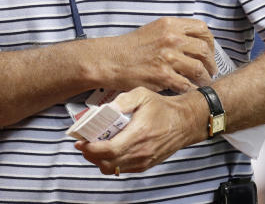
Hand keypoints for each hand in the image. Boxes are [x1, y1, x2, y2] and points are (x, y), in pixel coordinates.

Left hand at [75, 87, 205, 173]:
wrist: (184, 122)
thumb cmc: (162, 108)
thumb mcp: (142, 95)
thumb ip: (122, 100)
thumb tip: (106, 109)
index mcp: (138, 134)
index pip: (108, 150)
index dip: (90, 149)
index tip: (81, 142)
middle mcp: (141, 151)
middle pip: (107, 163)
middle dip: (90, 155)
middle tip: (83, 144)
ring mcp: (144, 161)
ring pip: (113, 169)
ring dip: (99, 160)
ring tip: (93, 148)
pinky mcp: (146, 165)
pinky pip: (123, 169)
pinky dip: (111, 163)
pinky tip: (108, 151)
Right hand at [96, 17, 215, 92]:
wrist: (112, 60)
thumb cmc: (131, 47)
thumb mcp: (154, 29)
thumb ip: (175, 32)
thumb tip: (195, 42)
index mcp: (170, 25)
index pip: (202, 29)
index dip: (210, 42)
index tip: (209, 51)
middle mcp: (171, 39)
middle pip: (204, 50)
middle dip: (210, 63)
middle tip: (210, 70)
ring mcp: (168, 58)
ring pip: (199, 69)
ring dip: (204, 78)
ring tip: (202, 81)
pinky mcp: (163, 76)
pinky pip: (186, 85)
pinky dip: (191, 89)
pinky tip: (188, 89)